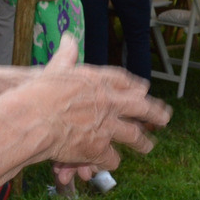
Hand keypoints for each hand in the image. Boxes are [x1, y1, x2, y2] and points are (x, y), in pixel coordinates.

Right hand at [32, 35, 170, 180]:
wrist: (34, 118)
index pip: (124, 81)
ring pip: (133, 136)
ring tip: (148, 147)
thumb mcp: (56, 66)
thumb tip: (68, 36)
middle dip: (154, 113)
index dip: (135, 86)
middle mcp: (109, 102)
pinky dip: (110, 161)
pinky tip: (111, 163)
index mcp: (99, 80)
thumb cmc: (40, 91)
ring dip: (142, 143)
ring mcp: (107, 126)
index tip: (144, 89)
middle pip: (140, 107)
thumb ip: (66, 53)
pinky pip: (112, 157)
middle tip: (165, 118)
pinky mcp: (99, 148)